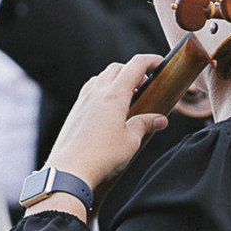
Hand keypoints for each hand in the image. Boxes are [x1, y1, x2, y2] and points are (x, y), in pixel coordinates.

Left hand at [35, 55, 168, 211]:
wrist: (69, 170)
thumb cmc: (102, 156)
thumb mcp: (131, 140)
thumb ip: (145, 124)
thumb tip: (160, 119)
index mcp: (114, 95)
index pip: (135, 66)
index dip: (151, 60)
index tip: (161, 63)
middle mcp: (96, 92)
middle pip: (117, 68)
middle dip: (133, 71)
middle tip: (146, 85)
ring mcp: (83, 101)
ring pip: (101, 77)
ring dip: (116, 80)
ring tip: (128, 97)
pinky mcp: (75, 112)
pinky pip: (90, 91)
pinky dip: (103, 91)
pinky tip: (109, 109)